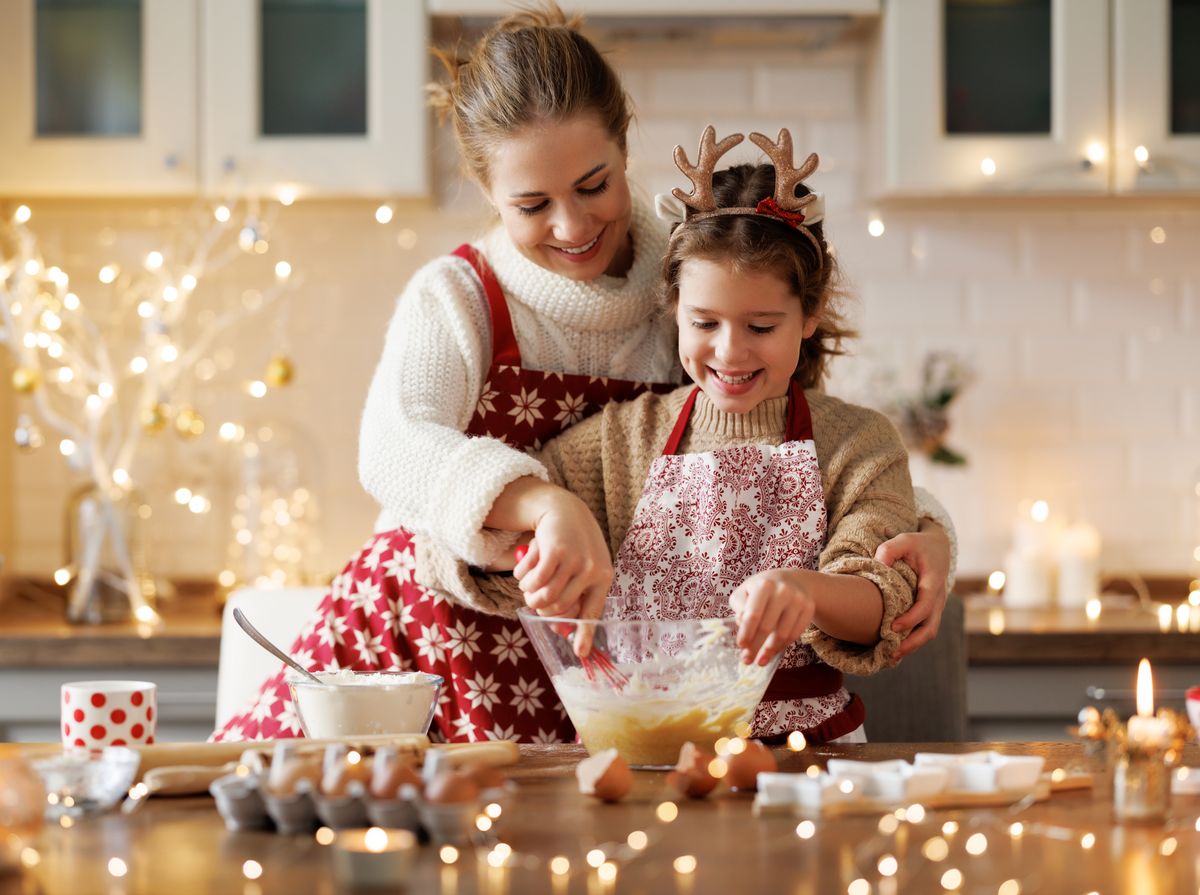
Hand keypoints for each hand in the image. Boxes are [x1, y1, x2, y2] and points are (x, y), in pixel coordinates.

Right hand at [511, 492, 611, 623]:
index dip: (585, 634)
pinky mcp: (555, 551)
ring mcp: (575, 560)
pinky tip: (523, 572)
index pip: (593, 612)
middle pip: (559, 608)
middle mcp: (592, 570)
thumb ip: (572, 596)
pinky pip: (533, 581)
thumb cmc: (572, 546)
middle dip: (541, 610)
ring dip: (529, 596)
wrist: (564, 510)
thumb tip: (559, 630)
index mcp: (603, 577)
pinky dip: (523, 580)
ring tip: (528, 587)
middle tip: (533, 600)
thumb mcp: (579, 568)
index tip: (580, 654)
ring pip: (544, 597)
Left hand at [727, 569, 815, 666]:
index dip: (747, 632)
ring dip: (770, 650)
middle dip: (756, 646)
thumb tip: (741, 623)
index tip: (741, 646)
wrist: (793, 580)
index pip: (753, 614)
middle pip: (767, 626)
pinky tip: (773, 651)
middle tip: (747, 660)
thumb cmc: (763, 589)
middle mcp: (783, 591)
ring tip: (760, 661)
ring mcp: (798, 600)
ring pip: (783, 633)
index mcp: (764, 585)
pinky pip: (795, 634)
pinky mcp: (809, 608)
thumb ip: (739, 605)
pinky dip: (783, 646)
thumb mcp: (746, 590)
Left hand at [876, 519, 950, 659]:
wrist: (939, 547)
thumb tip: (878, 564)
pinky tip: (895, 648)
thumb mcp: (905, 539)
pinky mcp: (931, 610)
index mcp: (933, 583)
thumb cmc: (919, 545)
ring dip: (912, 646)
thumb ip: (890, 549)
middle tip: (892, 652)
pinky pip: (924, 629)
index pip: (924, 607)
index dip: (910, 619)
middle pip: (930, 628)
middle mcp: (938, 598)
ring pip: (928, 632)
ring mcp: (936, 606)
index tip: (893, 628)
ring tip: (891, 657)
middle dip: (912, 643)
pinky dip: (912, 640)